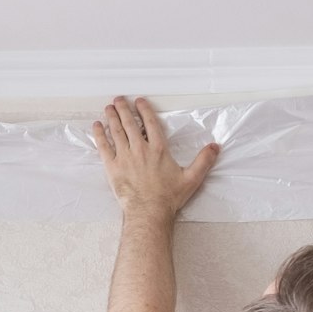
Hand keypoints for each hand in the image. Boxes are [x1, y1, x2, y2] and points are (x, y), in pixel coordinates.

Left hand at [92, 95, 220, 217]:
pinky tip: (97, 126)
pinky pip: (103, 146)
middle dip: (124, 109)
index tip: (139, 101)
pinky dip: (100, 134)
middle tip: (119, 99)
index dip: (144, 109)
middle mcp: (140, 149)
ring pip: (116, 131)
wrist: (149, 211)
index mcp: (158, 149)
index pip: (150, 122)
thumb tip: (215, 147)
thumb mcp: (192, 178)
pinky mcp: (113, 167)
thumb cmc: (168, 197)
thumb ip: (204, 160)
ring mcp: (125, 157)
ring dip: (112, 117)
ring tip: (109, 108)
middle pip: (130, 123)